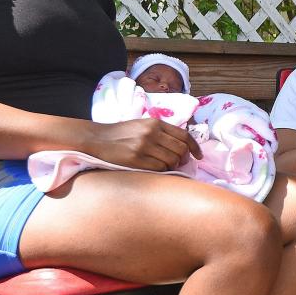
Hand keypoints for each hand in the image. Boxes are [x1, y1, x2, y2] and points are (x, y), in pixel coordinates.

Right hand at [83, 118, 200, 170]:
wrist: (97, 139)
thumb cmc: (121, 134)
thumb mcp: (143, 125)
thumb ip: (161, 132)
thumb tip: (182, 147)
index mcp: (155, 123)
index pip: (184, 135)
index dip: (195, 148)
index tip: (199, 156)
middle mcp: (152, 133)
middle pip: (180, 149)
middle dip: (183, 159)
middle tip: (179, 164)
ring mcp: (144, 146)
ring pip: (171, 160)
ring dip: (172, 167)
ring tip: (165, 167)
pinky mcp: (136, 159)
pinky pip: (159, 168)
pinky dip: (161, 171)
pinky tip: (156, 170)